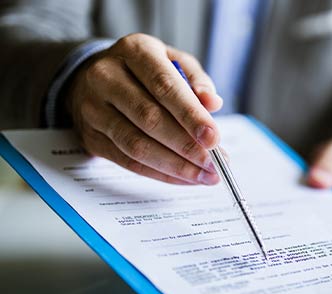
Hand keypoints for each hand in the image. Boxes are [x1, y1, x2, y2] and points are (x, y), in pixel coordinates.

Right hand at [65, 33, 223, 184]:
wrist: (93, 78)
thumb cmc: (145, 71)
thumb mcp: (173, 61)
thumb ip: (196, 80)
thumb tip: (213, 104)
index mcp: (134, 51)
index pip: (164, 85)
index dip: (190, 115)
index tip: (213, 138)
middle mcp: (106, 77)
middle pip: (149, 118)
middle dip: (187, 146)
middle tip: (215, 163)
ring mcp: (93, 109)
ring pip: (136, 145)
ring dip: (175, 165)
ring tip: (205, 175)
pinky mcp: (90, 137)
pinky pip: (128, 162)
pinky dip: (160, 174)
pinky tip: (184, 178)